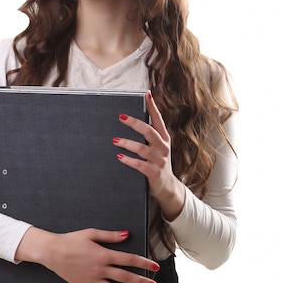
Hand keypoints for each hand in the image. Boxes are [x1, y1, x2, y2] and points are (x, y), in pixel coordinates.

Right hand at [15, 226, 158, 282]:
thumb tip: (127, 234)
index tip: (155, 266)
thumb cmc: (72, 240)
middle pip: (125, 277)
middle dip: (141, 281)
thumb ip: (111, 236)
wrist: (52, 252)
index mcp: (104, 255)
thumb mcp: (92, 233)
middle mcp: (100, 270)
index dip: (144, 263)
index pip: (129, 259)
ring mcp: (92, 280)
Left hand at [114, 92, 185, 220]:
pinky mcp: (154, 173)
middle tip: (121, 117)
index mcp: (164, 139)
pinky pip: (139, 165)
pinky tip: (119, 156)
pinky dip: (128, 160)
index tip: (147, 94)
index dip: (153, 107)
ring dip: (127, 143)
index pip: (158, 120)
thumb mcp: (158, 148)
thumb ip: (149, 135)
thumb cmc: (158, 163)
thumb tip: (132, 119)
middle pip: (149, 132)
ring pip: (142, 148)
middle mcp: (163, 148)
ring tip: (115, 140)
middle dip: (135, 123)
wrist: (167, 188)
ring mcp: (159, 161)